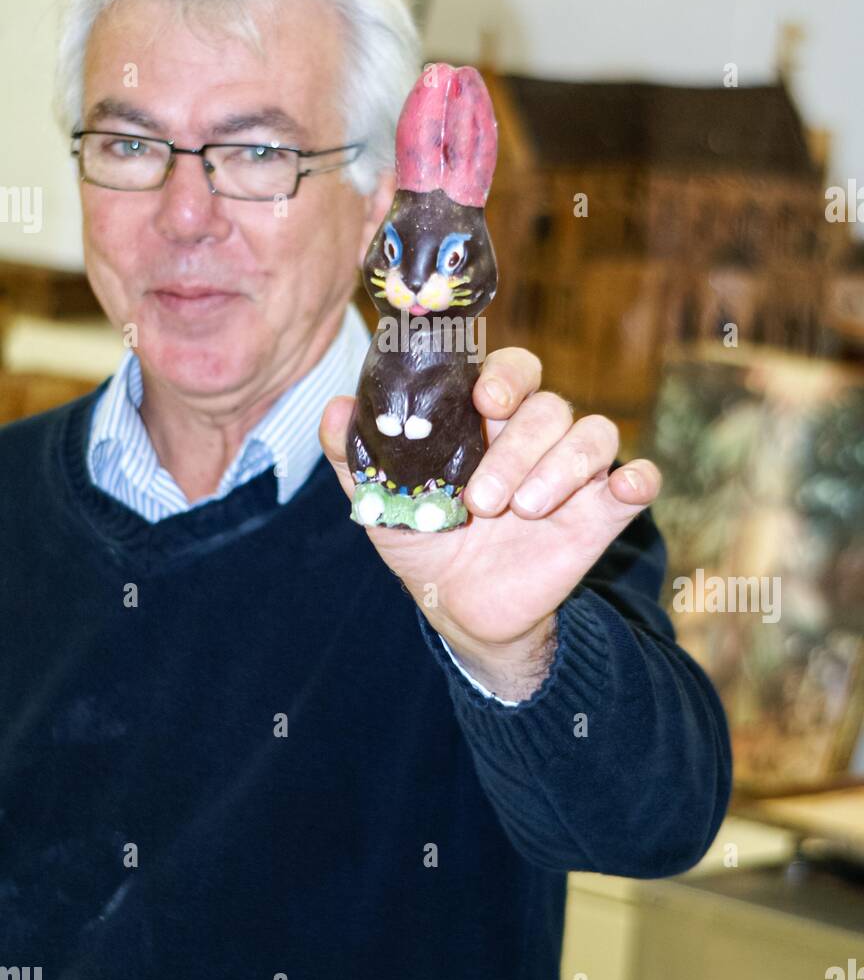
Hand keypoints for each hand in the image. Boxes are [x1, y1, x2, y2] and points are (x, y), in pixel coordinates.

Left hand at [319, 346, 661, 687]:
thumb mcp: (381, 501)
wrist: (459, 609)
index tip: (485, 401)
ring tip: (523, 511)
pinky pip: (637, 479)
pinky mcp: (602, 511)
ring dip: (562, 467)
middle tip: (483, 499)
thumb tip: (334, 410)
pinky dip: (637, 478)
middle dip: (518, 448)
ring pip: (593, 434)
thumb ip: (355, 456)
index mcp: (487, 419)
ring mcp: (573, 471)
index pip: (512, 369)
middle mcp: (535, 435)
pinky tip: (624, 489)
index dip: (505, 375)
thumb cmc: (425, 539)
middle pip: (548, 407)